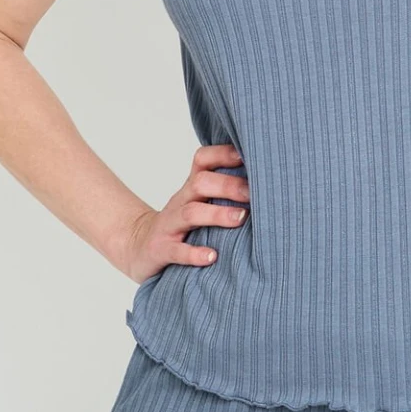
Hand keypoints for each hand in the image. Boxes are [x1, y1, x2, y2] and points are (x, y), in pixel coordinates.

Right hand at [118, 143, 249, 283]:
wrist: (139, 247)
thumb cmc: (182, 225)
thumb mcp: (199, 203)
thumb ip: (225, 192)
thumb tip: (271, 184)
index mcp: (192, 189)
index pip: (203, 160)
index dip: (224, 154)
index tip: (248, 156)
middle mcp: (181, 202)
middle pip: (200, 182)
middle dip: (228, 185)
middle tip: (253, 194)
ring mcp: (169, 225)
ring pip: (191, 213)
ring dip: (217, 214)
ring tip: (240, 218)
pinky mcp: (161, 250)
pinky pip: (176, 251)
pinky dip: (194, 254)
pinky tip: (212, 257)